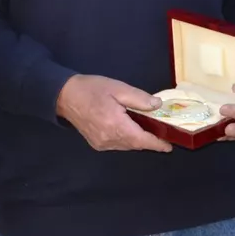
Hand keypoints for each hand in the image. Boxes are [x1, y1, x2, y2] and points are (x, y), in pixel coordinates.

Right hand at [55, 74, 172, 152]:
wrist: (65, 96)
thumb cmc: (92, 89)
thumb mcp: (118, 88)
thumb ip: (139, 99)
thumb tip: (157, 106)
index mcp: (115, 125)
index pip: (142, 140)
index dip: (157, 144)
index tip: (170, 146)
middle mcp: (109, 138)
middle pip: (135, 145)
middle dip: (149, 140)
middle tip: (162, 133)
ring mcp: (102, 143)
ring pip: (127, 146)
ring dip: (138, 140)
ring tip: (148, 129)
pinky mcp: (97, 144)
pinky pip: (117, 145)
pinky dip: (127, 139)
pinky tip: (129, 129)